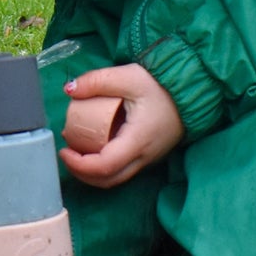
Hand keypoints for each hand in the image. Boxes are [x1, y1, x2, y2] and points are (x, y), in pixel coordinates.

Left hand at [58, 63, 182, 188]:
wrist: (191, 89)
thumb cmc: (160, 84)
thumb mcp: (127, 76)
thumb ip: (96, 81)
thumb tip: (69, 89)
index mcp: (138, 140)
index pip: (105, 166)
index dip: (79, 165)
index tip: (63, 151)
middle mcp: (144, 156)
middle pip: (109, 180)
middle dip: (82, 173)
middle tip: (65, 154)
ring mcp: (149, 158)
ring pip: (116, 177)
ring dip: (92, 171)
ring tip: (76, 150)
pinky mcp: (149, 155)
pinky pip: (124, 169)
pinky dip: (104, 164)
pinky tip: (94, 145)